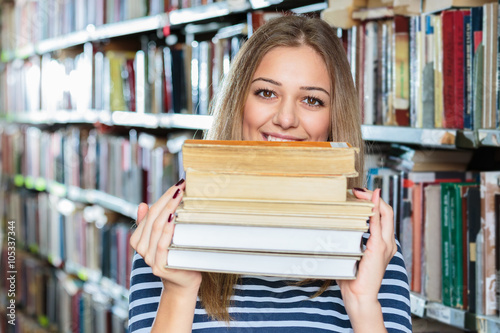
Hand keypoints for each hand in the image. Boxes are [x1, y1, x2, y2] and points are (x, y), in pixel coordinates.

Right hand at [130, 180, 201, 290]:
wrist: (183, 282)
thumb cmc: (176, 256)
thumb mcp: (164, 237)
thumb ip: (152, 223)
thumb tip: (142, 204)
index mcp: (138, 239)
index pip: (150, 213)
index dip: (163, 197)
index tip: (177, 185)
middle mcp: (141, 249)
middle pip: (153, 218)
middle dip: (167, 199)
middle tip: (180, 186)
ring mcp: (149, 258)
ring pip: (157, 227)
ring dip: (169, 208)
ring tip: (179, 195)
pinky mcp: (159, 266)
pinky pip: (162, 243)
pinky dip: (168, 228)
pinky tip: (174, 216)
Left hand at [337, 188, 396, 305]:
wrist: (360, 297)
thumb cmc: (353, 280)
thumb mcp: (350, 256)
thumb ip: (346, 243)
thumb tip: (331, 232)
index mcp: (382, 243)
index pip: (383, 216)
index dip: (373, 202)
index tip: (359, 194)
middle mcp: (387, 242)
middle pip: (387, 210)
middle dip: (373, 196)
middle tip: (358, 190)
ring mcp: (385, 244)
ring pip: (385, 213)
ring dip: (372, 199)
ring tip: (359, 192)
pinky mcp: (378, 248)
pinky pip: (377, 223)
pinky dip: (375, 209)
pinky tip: (370, 200)